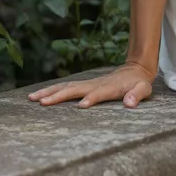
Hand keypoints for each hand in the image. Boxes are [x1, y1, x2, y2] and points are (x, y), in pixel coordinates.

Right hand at [27, 61, 155, 108]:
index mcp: (109, 88)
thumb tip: (130, 103)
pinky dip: (51, 90)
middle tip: (42, 103)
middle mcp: (95, 85)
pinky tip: (38, 96)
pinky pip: (65, 88)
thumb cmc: (139, 83)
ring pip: (65, 87)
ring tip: (32, 98)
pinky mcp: (83, 85)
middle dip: (58, 96)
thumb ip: (137, 95)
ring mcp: (87, 84)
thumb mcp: (144, 89)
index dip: (91, 99)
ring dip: (49, 92)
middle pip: (74, 89)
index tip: (81, 106)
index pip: (99, 94)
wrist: (134, 70)